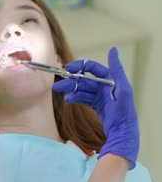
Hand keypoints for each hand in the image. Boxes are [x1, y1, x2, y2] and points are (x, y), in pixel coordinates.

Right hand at [52, 47, 138, 168]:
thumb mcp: (122, 88)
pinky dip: (75, 98)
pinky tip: (68, 100)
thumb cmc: (124, 109)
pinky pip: (83, 98)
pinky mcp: (96, 105)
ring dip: (71, 90)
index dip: (79, 66)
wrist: (122, 131)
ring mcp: (100, 96)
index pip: (92, 68)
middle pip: (84, 80)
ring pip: (81, 90)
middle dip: (70, 81)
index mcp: (111, 79)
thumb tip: (113, 49)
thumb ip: (116, 68)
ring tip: (61, 93)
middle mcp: (105, 86)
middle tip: (57, 85)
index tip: (67, 68)